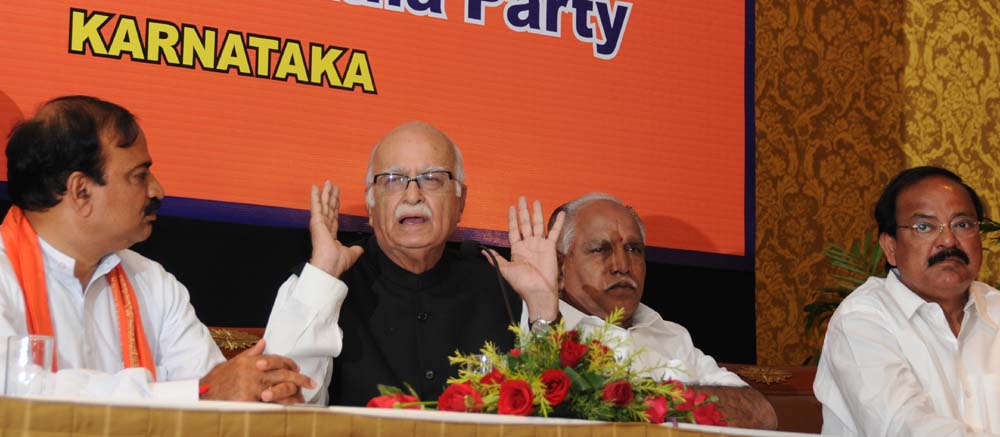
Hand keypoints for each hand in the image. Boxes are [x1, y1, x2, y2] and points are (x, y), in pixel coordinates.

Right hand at [199, 339, 315, 403]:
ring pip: (279, 389)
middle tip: (311, 383)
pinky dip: (280, 406)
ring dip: (293, 394)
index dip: (290, 364)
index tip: (298, 369)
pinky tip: (289, 408)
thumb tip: (264, 342)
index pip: (277, 360)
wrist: (204, 394)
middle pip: (282, 374)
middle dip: (299, 379)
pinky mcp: (248, 400)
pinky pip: (268, 404)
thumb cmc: (219, 379)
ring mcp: (251, 386)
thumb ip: (252, 352)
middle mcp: (254, 371)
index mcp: (252, 361)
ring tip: (302, 398)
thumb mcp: (235, 361)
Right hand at [308, 180, 363, 276]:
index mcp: (330, 234)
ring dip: (325, 193)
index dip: (335, 205)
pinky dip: (315, 197)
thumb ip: (355, 250)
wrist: (330, 266)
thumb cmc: (337, 263)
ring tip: (327, 182)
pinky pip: (316, 206)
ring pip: (324, 204)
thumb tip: (361, 249)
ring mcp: (319, 224)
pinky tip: (315, 187)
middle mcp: (324, 227)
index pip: (333, 216)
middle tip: (332, 184)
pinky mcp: (316, 222)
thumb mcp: (351, 254)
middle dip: (331, 196)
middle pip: (329, 208)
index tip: (336, 196)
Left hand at [484, 196, 564, 321]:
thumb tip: (483, 251)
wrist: (537, 291)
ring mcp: (539, 245)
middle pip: (525, 223)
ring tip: (536, 201)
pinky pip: (554, 232)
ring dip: (537, 213)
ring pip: (538, 225)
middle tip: (522, 198)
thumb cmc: (521, 283)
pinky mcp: (550, 247)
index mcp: (517, 249)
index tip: (511, 208)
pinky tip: (560, 213)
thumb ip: (495, 258)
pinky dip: (557, 223)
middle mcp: (528, 244)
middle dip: (523, 211)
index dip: (512, 219)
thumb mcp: (505, 269)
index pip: (514, 230)